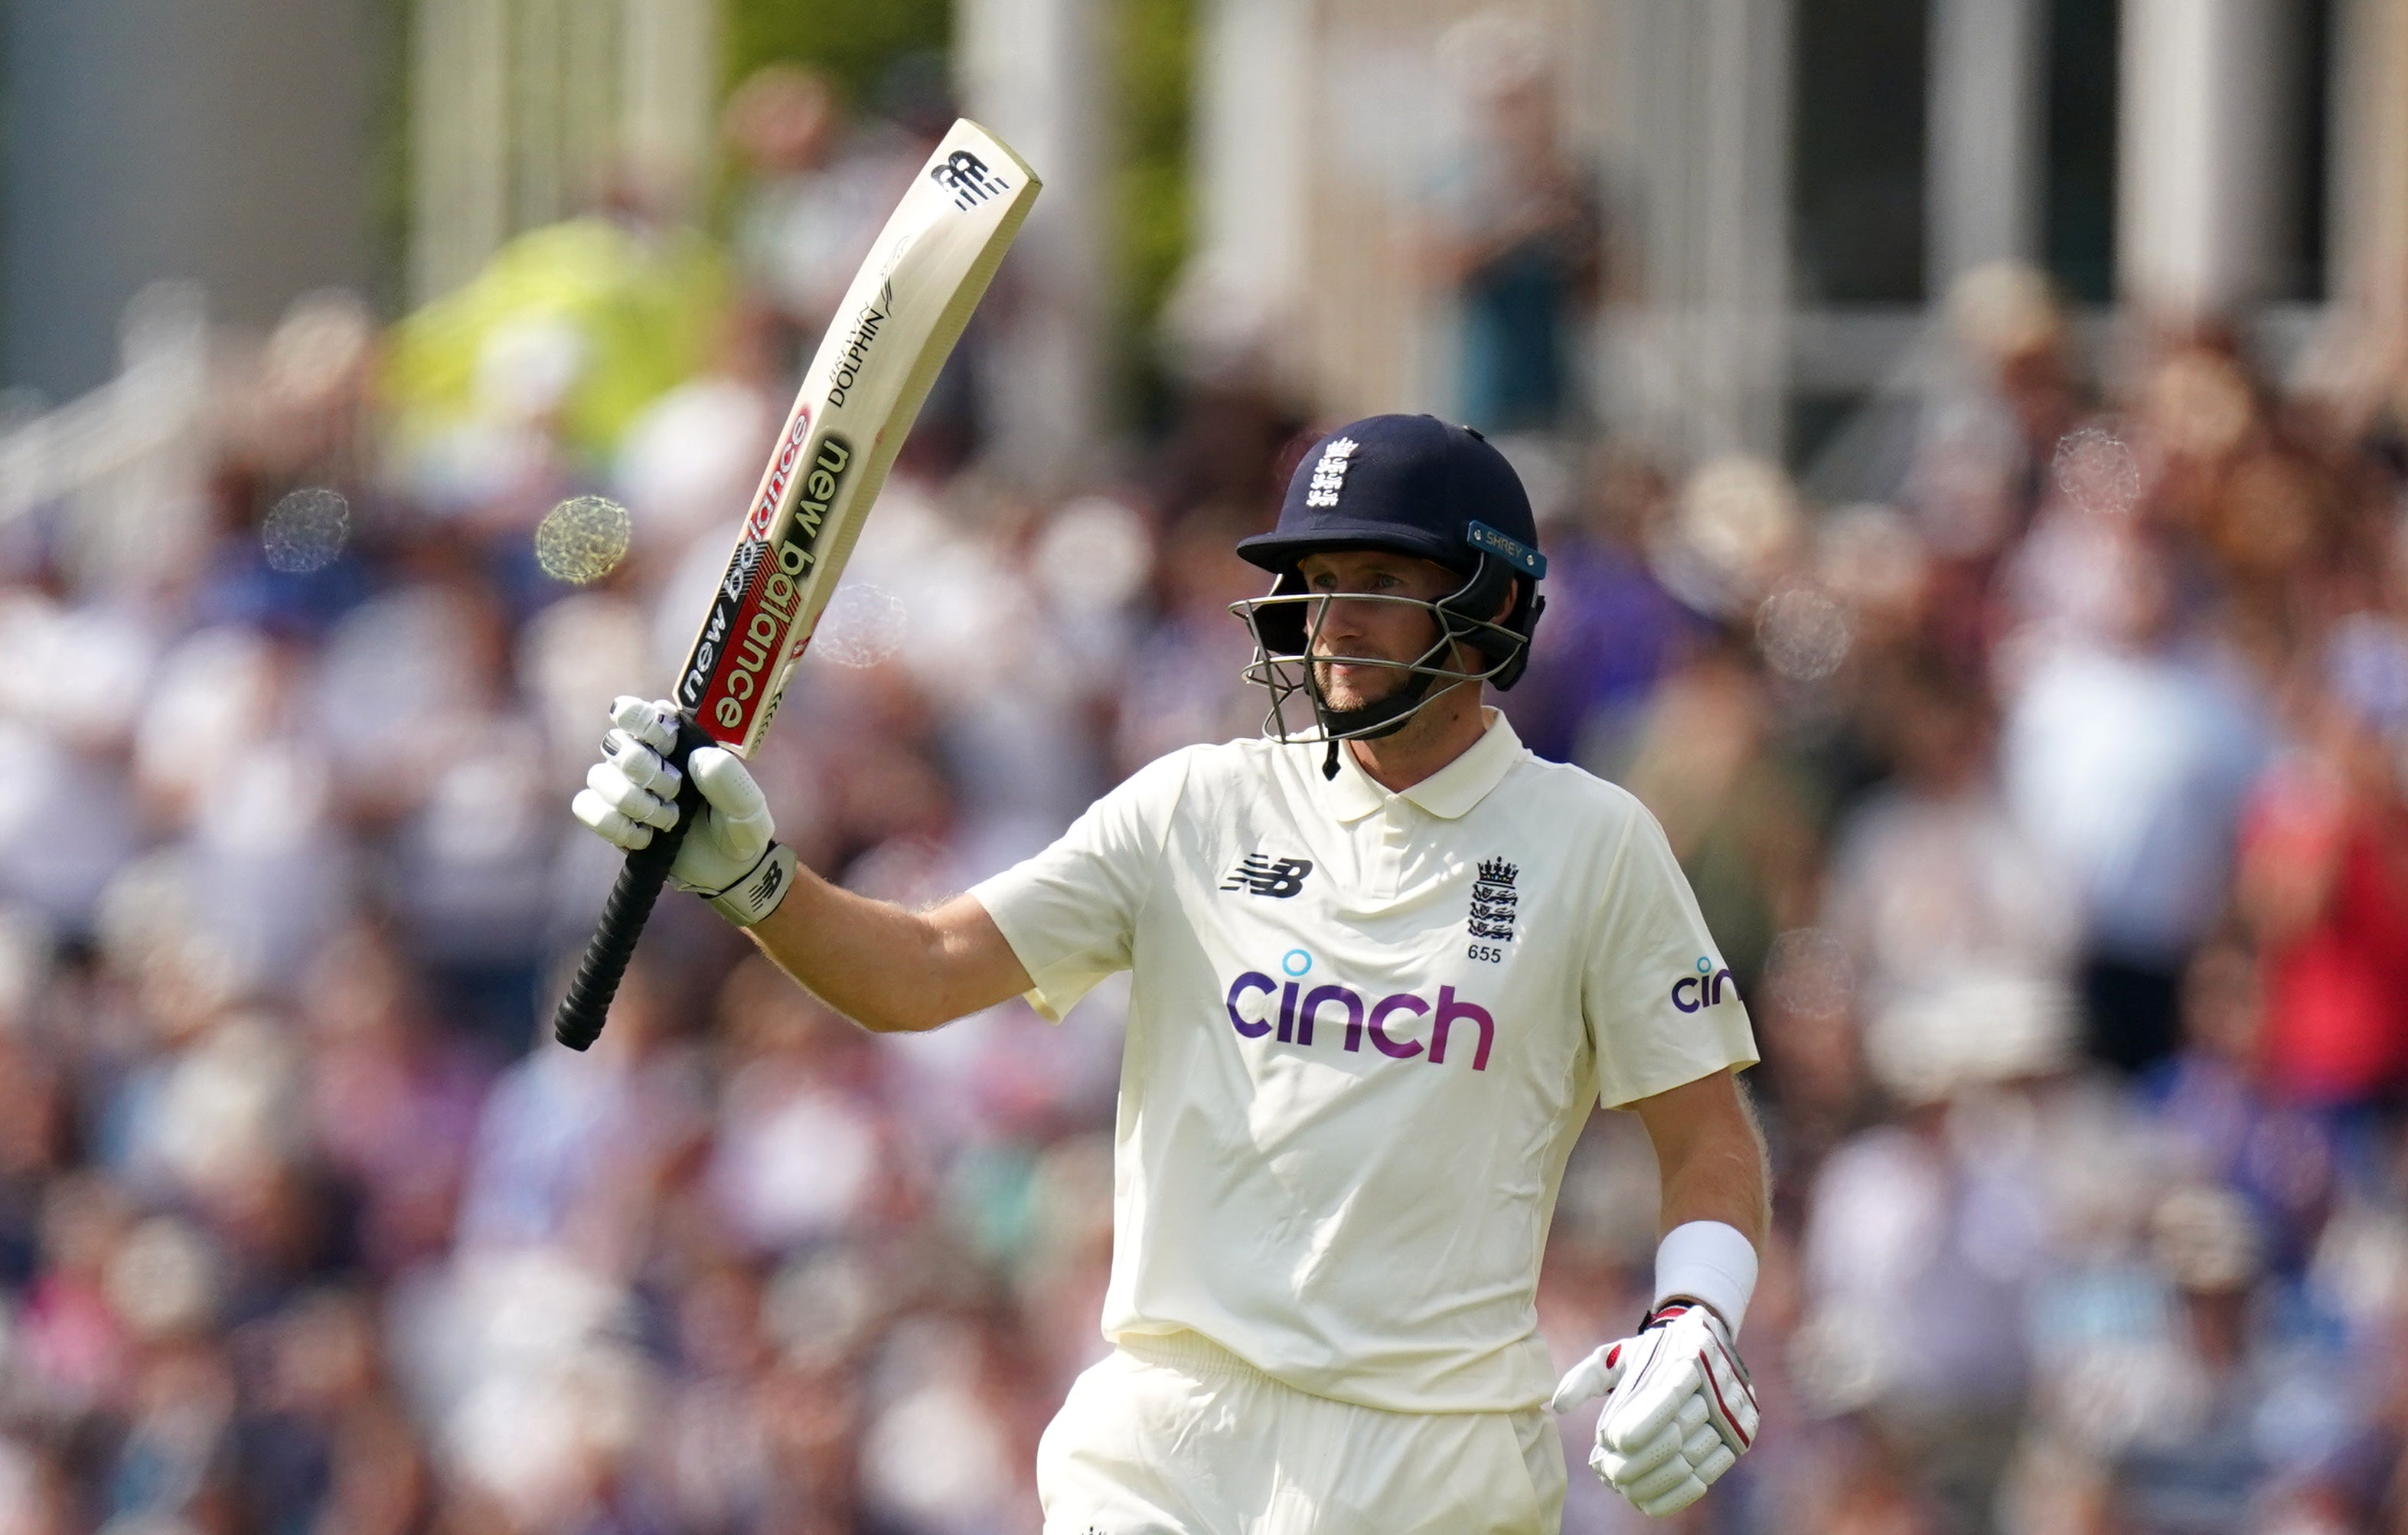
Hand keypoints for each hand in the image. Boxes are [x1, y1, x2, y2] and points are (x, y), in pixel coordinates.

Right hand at [572, 697, 792, 923]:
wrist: (729, 871)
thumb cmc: (738, 826)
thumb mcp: (746, 805)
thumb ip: (729, 779)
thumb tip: (697, 758)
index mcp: (676, 740)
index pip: (640, 712)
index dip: (641, 721)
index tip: (663, 745)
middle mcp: (645, 758)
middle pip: (614, 743)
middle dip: (644, 772)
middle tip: (675, 793)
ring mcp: (624, 787)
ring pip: (598, 776)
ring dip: (632, 801)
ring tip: (667, 821)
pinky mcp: (612, 818)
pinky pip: (586, 808)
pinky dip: (614, 825)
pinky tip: (644, 838)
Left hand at [1550, 1303, 1757, 1517]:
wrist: (1706, 1347)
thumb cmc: (1651, 1355)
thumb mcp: (1618, 1354)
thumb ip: (1587, 1376)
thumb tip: (1559, 1404)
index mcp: (1691, 1352)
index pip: (1667, 1394)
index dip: (1641, 1421)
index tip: (1610, 1441)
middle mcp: (1719, 1384)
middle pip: (1676, 1433)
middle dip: (1638, 1459)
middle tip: (1606, 1471)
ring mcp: (1734, 1415)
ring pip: (1691, 1459)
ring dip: (1651, 1480)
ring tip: (1619, 1486)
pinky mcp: (1740, 1441)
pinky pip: (1708, 1476)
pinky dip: (1675, 1494)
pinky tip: (1644, 1502)